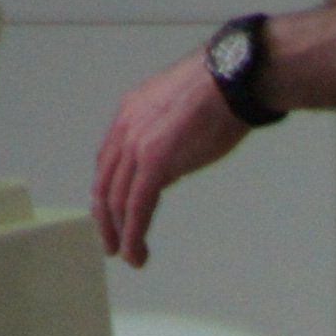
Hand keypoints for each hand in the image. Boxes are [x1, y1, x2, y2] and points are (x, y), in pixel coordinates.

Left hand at [92, 55, 253, 267]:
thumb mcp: (180, 113)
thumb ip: (166, 139)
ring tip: (129, 255)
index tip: (111, 214)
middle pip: (105, 184)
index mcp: (129, 114)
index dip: (106, 193)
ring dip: (120, 234)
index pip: (107, 162)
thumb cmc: (219, 92)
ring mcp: (137, 146)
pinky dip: (133, 235)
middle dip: (105, 220)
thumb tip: (169, 166)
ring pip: (117, 201)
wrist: (231, 80)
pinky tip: (136, 252)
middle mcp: (125, 129)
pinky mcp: (154, 163)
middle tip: (111, 243)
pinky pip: (136, 207)